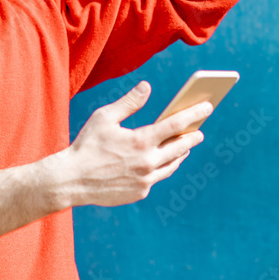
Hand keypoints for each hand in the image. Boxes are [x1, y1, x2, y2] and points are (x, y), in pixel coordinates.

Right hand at [56, 81, 212, 207]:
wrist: (71, 181)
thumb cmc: (86, 145)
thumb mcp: (104, 117)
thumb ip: (129, 102)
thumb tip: (147, 86)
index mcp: (141, 140)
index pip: (176, 124)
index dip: (194, 113)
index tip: (207, 106)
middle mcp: (148, 162)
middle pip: (180, 147)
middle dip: (192, 137)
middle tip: (199, 131)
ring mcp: (145, 180)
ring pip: (172, 165)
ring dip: (180, 154)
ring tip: (184, 146)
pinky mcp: (140, 192)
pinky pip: (157, 178)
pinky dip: (162, 168)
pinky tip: (162, 162)